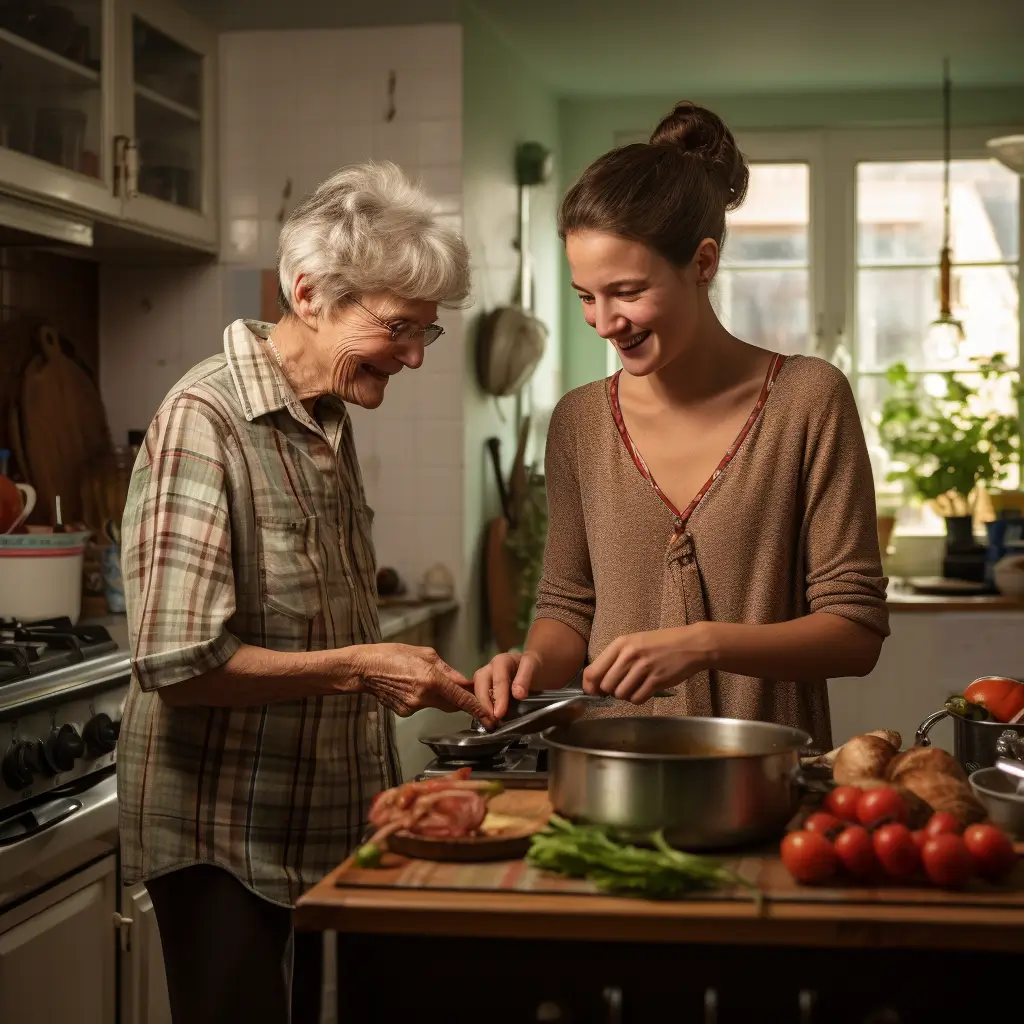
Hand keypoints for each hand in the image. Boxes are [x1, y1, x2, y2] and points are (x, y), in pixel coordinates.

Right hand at [356, 644, 495, 726]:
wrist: (363, 669)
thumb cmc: (392, 655)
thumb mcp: (424, 654)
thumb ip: (447, 670)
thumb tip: (463, 681)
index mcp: (432, 679)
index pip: (462, 699)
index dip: (479, 710)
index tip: (491, 719)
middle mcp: (424, 697)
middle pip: (452, 704)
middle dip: (459, 699)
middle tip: (461, 688)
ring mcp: (413, 707)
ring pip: (436, 705)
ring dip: (438, 695)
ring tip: (421, 678)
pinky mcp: (404, 712)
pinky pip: (422, 706)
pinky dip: (422, 697)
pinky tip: (409, 685)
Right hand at [472, 650, 542, 720]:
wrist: (532, 668)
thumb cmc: (532, 667)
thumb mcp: (532, 667)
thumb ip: (525, 678)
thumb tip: (518, 695)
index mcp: (501, 661)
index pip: (498, 679)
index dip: (499, 696)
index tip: (500, 713)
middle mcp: (489, 669)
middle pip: (480, 683)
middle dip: (485, 703)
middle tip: (492, 720)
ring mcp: (484, 679)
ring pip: (474, 690)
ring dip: (479, 707)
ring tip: (488, 722)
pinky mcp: (482, 689)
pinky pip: (476, 697)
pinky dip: (479, 709)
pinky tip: (485, 719)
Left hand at [582, 625, 711, 703]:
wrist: (691, 644)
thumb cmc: (661, 644)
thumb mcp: (634, 643)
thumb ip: (616, 659)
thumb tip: (597, 682)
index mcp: (620, 644)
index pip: (593, 670)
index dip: (589, 686)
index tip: (594, 691)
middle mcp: (629, 655)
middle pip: (606, 686)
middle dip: (610, 692)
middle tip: (620, 687)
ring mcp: (643, 667)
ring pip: (621, 694)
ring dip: (625, 695)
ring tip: (635, 687)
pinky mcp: (657, 680)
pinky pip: (637, 699)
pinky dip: (638, 699)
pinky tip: (645, 690)